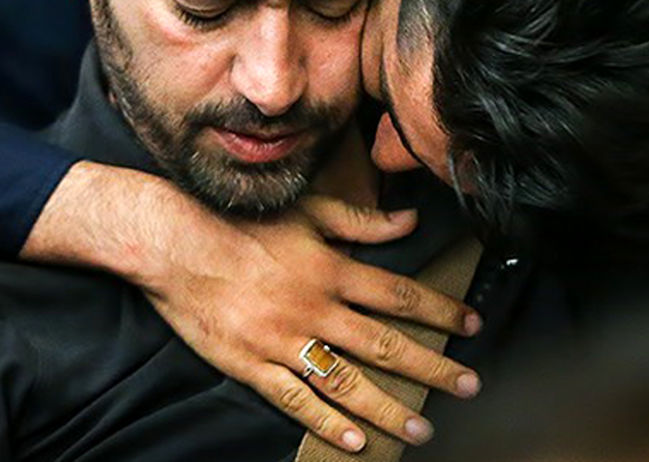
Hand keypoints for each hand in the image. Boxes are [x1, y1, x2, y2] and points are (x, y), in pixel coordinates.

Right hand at [25, 165, 481, 452]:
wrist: (176, 243)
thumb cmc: (242, 221)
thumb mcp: (308, 210)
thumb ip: (361, 220)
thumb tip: (409, 220)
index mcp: (331, 269)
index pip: (399, 295)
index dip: (440, 311)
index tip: (472, 325)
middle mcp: (315, 308)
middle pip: (384, 344)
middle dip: (431, 366)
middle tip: (468, 385)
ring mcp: (284, 340)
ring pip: (346, 380)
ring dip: (387, 406)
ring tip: (421, 426)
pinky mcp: (252, 364)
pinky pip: (295, 399)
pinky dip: (325, 422)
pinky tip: (353, 439)